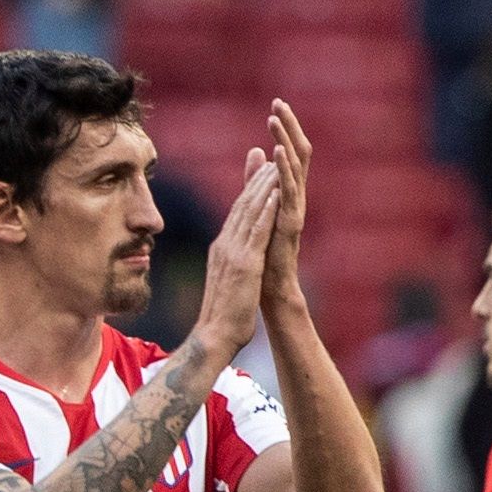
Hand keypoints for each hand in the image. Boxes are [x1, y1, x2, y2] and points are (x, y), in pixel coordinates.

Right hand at [191, 155, 280, 364]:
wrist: (214, 336)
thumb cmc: (221, 317)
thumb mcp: (227, 284)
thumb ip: (230, 267)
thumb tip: (233, 262)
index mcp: (220, 251)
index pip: (235, 214)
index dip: (247, 191)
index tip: (258, 172)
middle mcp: (224, 246)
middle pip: (241, 206)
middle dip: (255, 179)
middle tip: (268, 155)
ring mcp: (233, 254)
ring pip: (250, 212)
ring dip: (264, 186)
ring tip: (276, 165)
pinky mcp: (245, 263)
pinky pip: (258, 230)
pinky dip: (267, 208)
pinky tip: (277, 192)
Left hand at [263, 99, 312, 300]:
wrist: (269, 285)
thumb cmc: (265, 249)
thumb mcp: (258, 206)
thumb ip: (257, 179)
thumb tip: (255, 150)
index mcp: (287, 191)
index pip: (289, 151)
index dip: (284, 127)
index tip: (276, 103)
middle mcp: (295, 195)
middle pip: (297, 153)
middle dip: (288, 127)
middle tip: (279, 102)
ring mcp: (295, 208)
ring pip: (295, 168)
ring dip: (285, 142)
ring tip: (275, 121)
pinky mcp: (290, 223)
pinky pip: (289, 193)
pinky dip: (284, 172)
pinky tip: (278, 155)